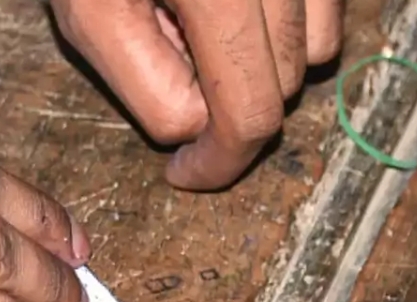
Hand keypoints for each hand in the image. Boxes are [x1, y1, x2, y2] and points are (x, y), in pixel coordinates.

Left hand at [50, 0, 343, 190]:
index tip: (185, 171)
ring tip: (195, 16)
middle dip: (228, 101)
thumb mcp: (89, 9)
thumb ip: (145, 83)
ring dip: (262, 60)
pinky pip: (327, 2)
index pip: (252, 114)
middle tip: (164, 56)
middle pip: (284, 84)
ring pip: (318, 47)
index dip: (219, 161)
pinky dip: (287, 18)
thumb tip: (199, 128)